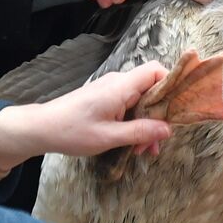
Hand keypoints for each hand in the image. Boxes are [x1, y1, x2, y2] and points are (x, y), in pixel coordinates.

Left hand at [0, 63, 172, 173]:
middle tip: (157, 142)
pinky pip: (129, 106)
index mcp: (121, 86)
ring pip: (141, 101)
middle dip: (159, 115)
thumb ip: (140, 132)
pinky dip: (135, 122)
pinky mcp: (105, 99)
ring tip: (143, 151)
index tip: (180, 107)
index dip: (172, 83)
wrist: (42, 128)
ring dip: (146, 123)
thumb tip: (168, 129)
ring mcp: (111, 90)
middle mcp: (118, 83)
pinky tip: (133, 144)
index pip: (156, 71)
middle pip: (151, 89)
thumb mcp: (109, 137)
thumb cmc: (72, 131)